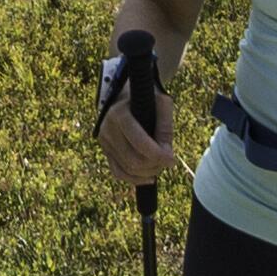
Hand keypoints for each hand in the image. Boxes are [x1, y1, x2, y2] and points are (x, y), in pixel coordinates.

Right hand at [95, 50, 176, 190]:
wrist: (124, 96)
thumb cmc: (145, 98)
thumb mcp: (160, 102)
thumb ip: (166, 124)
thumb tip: (167, 154)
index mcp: (119, 114)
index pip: (139, 143)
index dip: (158, 155)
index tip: (172, 159)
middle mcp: (107, 129)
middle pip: (133, 160)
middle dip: (154, 165)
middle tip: (168, 161)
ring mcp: (104, 142)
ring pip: (127, 169)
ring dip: (147, 172)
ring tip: (160, 166)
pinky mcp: (105, 151)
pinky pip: (118, 172)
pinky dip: (135, 179)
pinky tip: (149, 178)